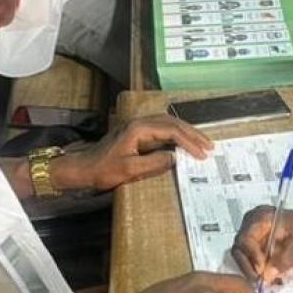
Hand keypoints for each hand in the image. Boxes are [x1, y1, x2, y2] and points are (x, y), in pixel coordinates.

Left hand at [60, 115, 211, 190]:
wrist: (83, 168)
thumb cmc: (103, 170)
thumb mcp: (130, 170)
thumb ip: (154, 163)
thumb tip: (175, 157)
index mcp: (139, 129)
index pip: (172, 131)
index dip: (190, 142)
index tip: (202, 154)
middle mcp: (139, 123)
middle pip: (173, 123)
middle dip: (193, 134)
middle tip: (209, 146)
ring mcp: (137, 126)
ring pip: (168, 123)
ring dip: (186, 132)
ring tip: (201, 142)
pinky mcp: (136, 132)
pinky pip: (161, 128)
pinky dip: (176, 134)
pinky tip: (183, 141)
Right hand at [231, 206, 292, 285]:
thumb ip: (285, 259)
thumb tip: (267, 275)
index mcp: (262, 217)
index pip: (246, 238)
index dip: (251, 256)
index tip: (262, 271)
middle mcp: (252, 222)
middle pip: (239, 246)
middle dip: (247, 265)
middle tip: (259, 281)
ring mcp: (253, 231)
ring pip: (241, 253)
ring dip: (249, 268)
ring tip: (261, 280)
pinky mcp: (256, 240)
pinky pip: (249, 256)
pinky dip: (254, 267)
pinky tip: (264, 275)